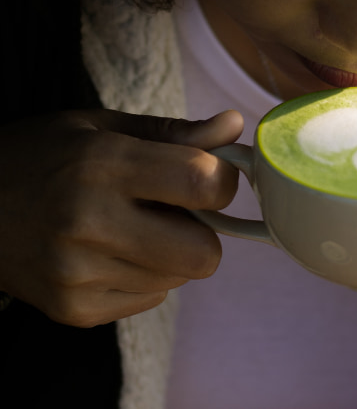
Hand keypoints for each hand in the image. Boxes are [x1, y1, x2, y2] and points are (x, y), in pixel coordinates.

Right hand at [0, 109, 242, 326]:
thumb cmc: (41, 157)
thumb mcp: (103, 128)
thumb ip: (175, 133)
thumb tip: (236, 125)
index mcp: (101, 165)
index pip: (204, 183)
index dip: (222, 181)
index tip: (209, 177)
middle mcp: (89, 224)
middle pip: (204, 253)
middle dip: (202, 231)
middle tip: (171, 211)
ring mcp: (79, 275)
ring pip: (180, 277)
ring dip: (171, 253)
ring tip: (130, 229)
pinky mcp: (74, 309)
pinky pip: (152, 298)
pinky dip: (145, 276)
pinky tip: (109, 254)